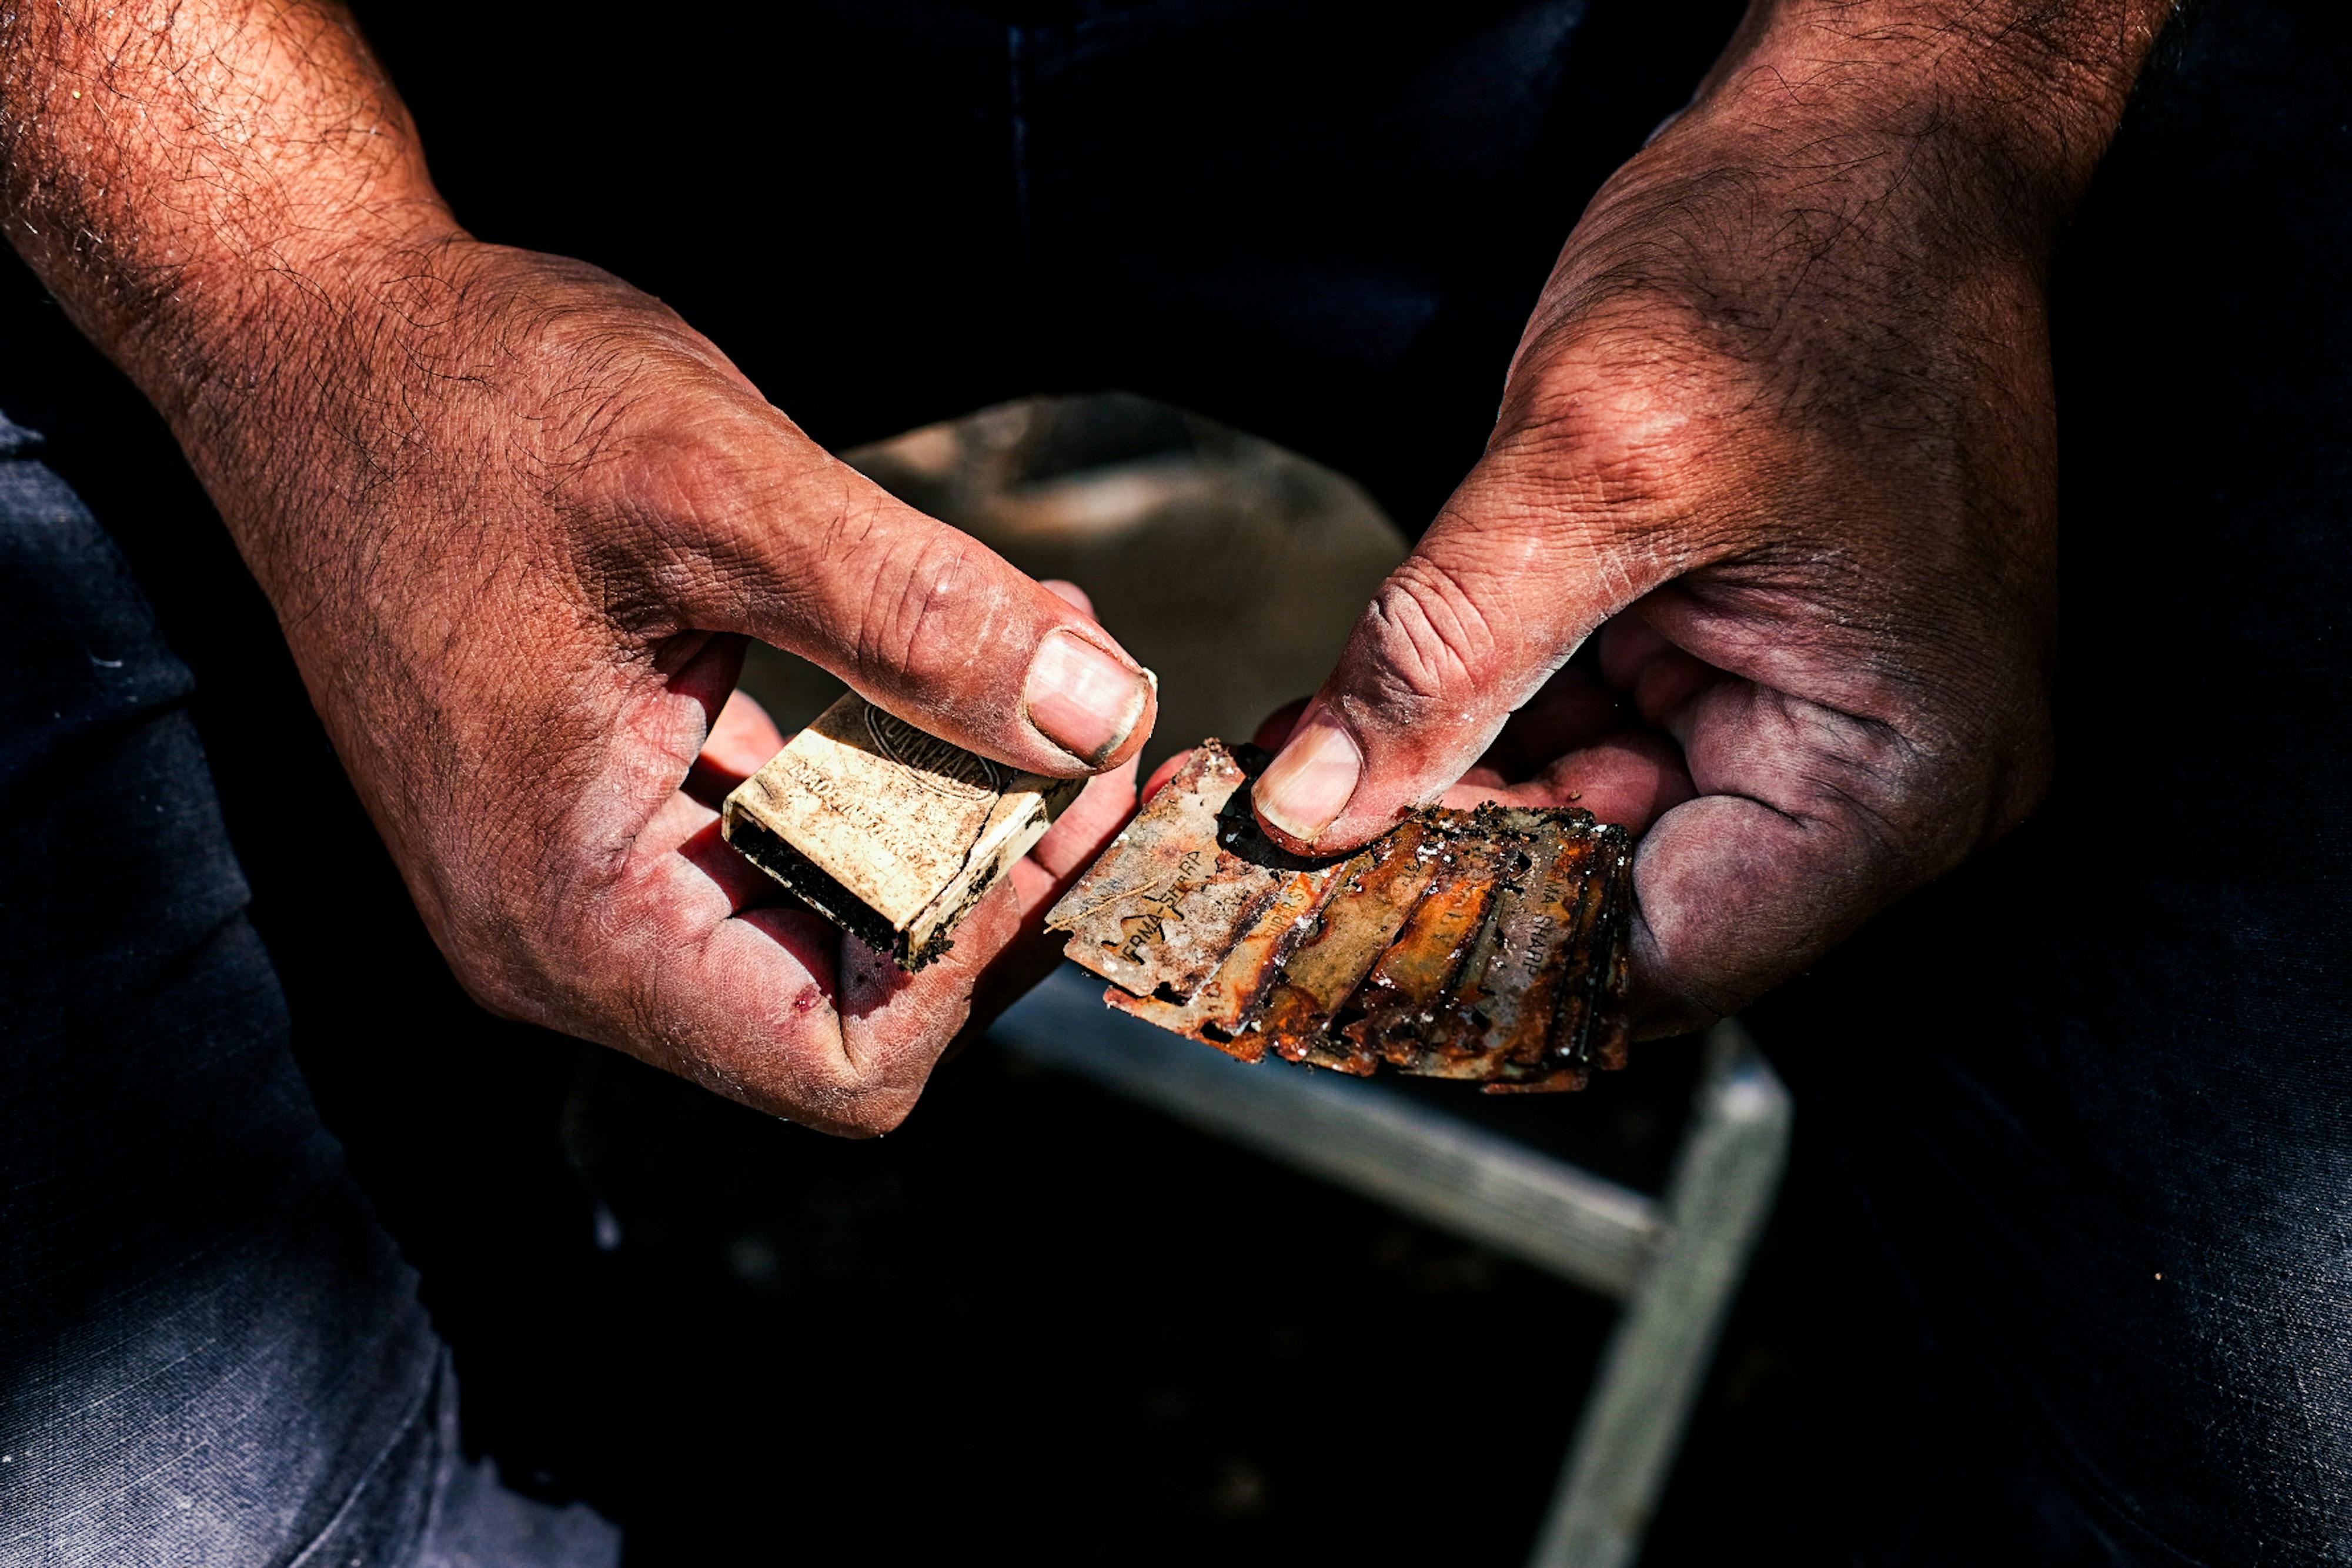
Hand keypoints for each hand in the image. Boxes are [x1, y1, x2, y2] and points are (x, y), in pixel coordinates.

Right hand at [184, 241, 1150, 1133]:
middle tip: (1103, 729)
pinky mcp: (599, 807)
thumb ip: (913, 615)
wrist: (317, 339)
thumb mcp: (714, 487)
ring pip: (827, 919)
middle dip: (998, 876)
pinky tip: (953, 662)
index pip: (838, 1059)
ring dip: (957, 814)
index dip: (990, 952)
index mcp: (570, 913)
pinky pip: (778, 844)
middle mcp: (564, 935)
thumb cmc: (472, 401)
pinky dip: (883, 772)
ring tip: (1052, 672)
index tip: (1083, 800)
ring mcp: (577, 877)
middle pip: (851, 1003)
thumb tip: (1097, 715)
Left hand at [1249, 2, 2170, 1032]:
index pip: (1664, 961)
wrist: (1873, 131)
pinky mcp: (1756, 664)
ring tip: (1297, 778)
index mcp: (1905, 777)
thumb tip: (1310, 808)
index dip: (1480, 959)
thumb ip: (1446, 656)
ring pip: (1595, 830)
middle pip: (1623, 907)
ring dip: (1448, 805)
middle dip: (1446, 873)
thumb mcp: (1592, 461)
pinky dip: (1488, 735)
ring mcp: (1821, 724)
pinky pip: (1603, 746)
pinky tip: (1363, 720)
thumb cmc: (1792, 259)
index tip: (1319, 935)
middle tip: (1274, 853)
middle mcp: (1886, 785)